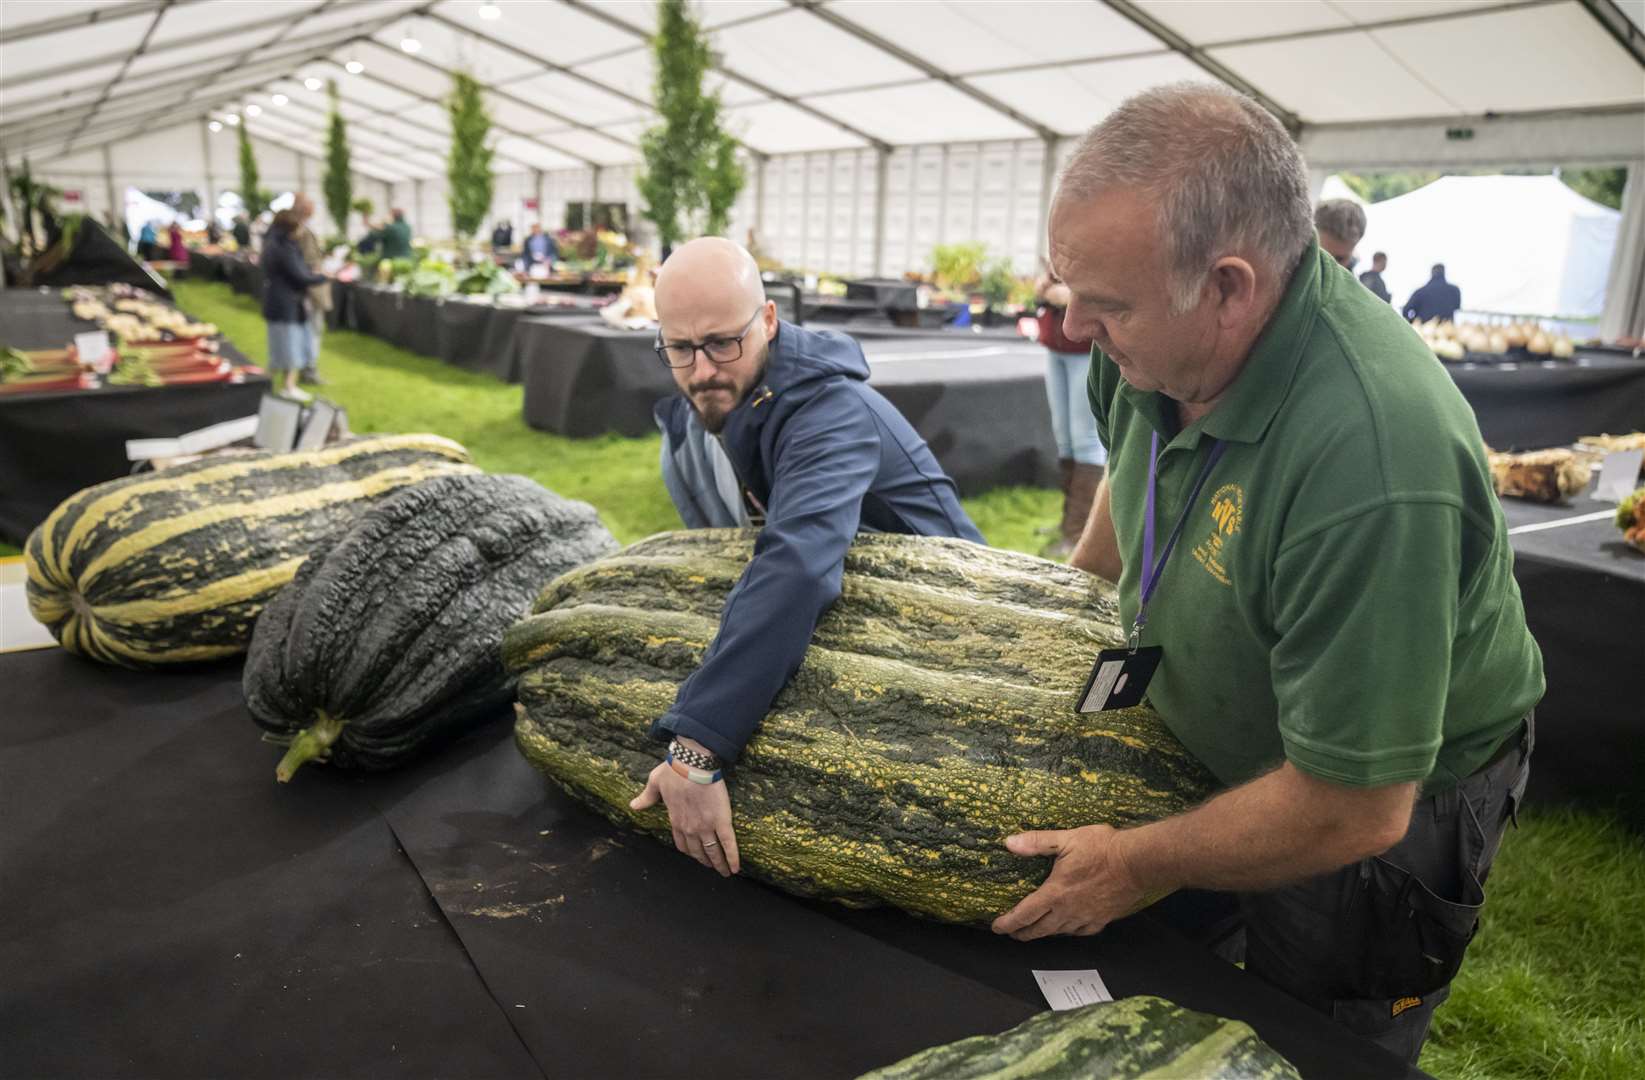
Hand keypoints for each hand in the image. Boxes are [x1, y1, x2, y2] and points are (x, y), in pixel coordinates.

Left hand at [630, 761, 739, 876]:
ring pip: (713, 851)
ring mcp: (706, 827)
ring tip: (724, 872)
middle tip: (712, 866)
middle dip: (705, 861)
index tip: (695, 855)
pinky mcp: (722, 821)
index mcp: (676, 821)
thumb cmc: (673, 771)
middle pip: (698, 851)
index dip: (689, 851)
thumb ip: (646, 798)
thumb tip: (633, 805)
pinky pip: (728, 843)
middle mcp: (690, 828)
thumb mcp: (654, 784)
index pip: (682, 844)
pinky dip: (732, 857)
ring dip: (718, 864)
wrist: (691, 765)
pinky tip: (735, 867)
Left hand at [990, 824, 1145, 940]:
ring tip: (1034, 931)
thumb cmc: (1103, 848)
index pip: (1024, 915)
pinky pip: (1079, 931)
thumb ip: (1037, 842)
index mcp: (1055, 893)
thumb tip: (1009, 843)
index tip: (997, 927)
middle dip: (1022, 933)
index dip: (1008, 923)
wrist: (1138, 863)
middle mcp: (1068, 911)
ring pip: (1058, 932)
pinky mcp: (1102, 919)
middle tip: (1012, 933)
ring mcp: (1086, 917)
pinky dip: (1068, 931)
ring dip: (1043, 933)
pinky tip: (1067, 928)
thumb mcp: (1066, 839)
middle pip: (1039, 929)